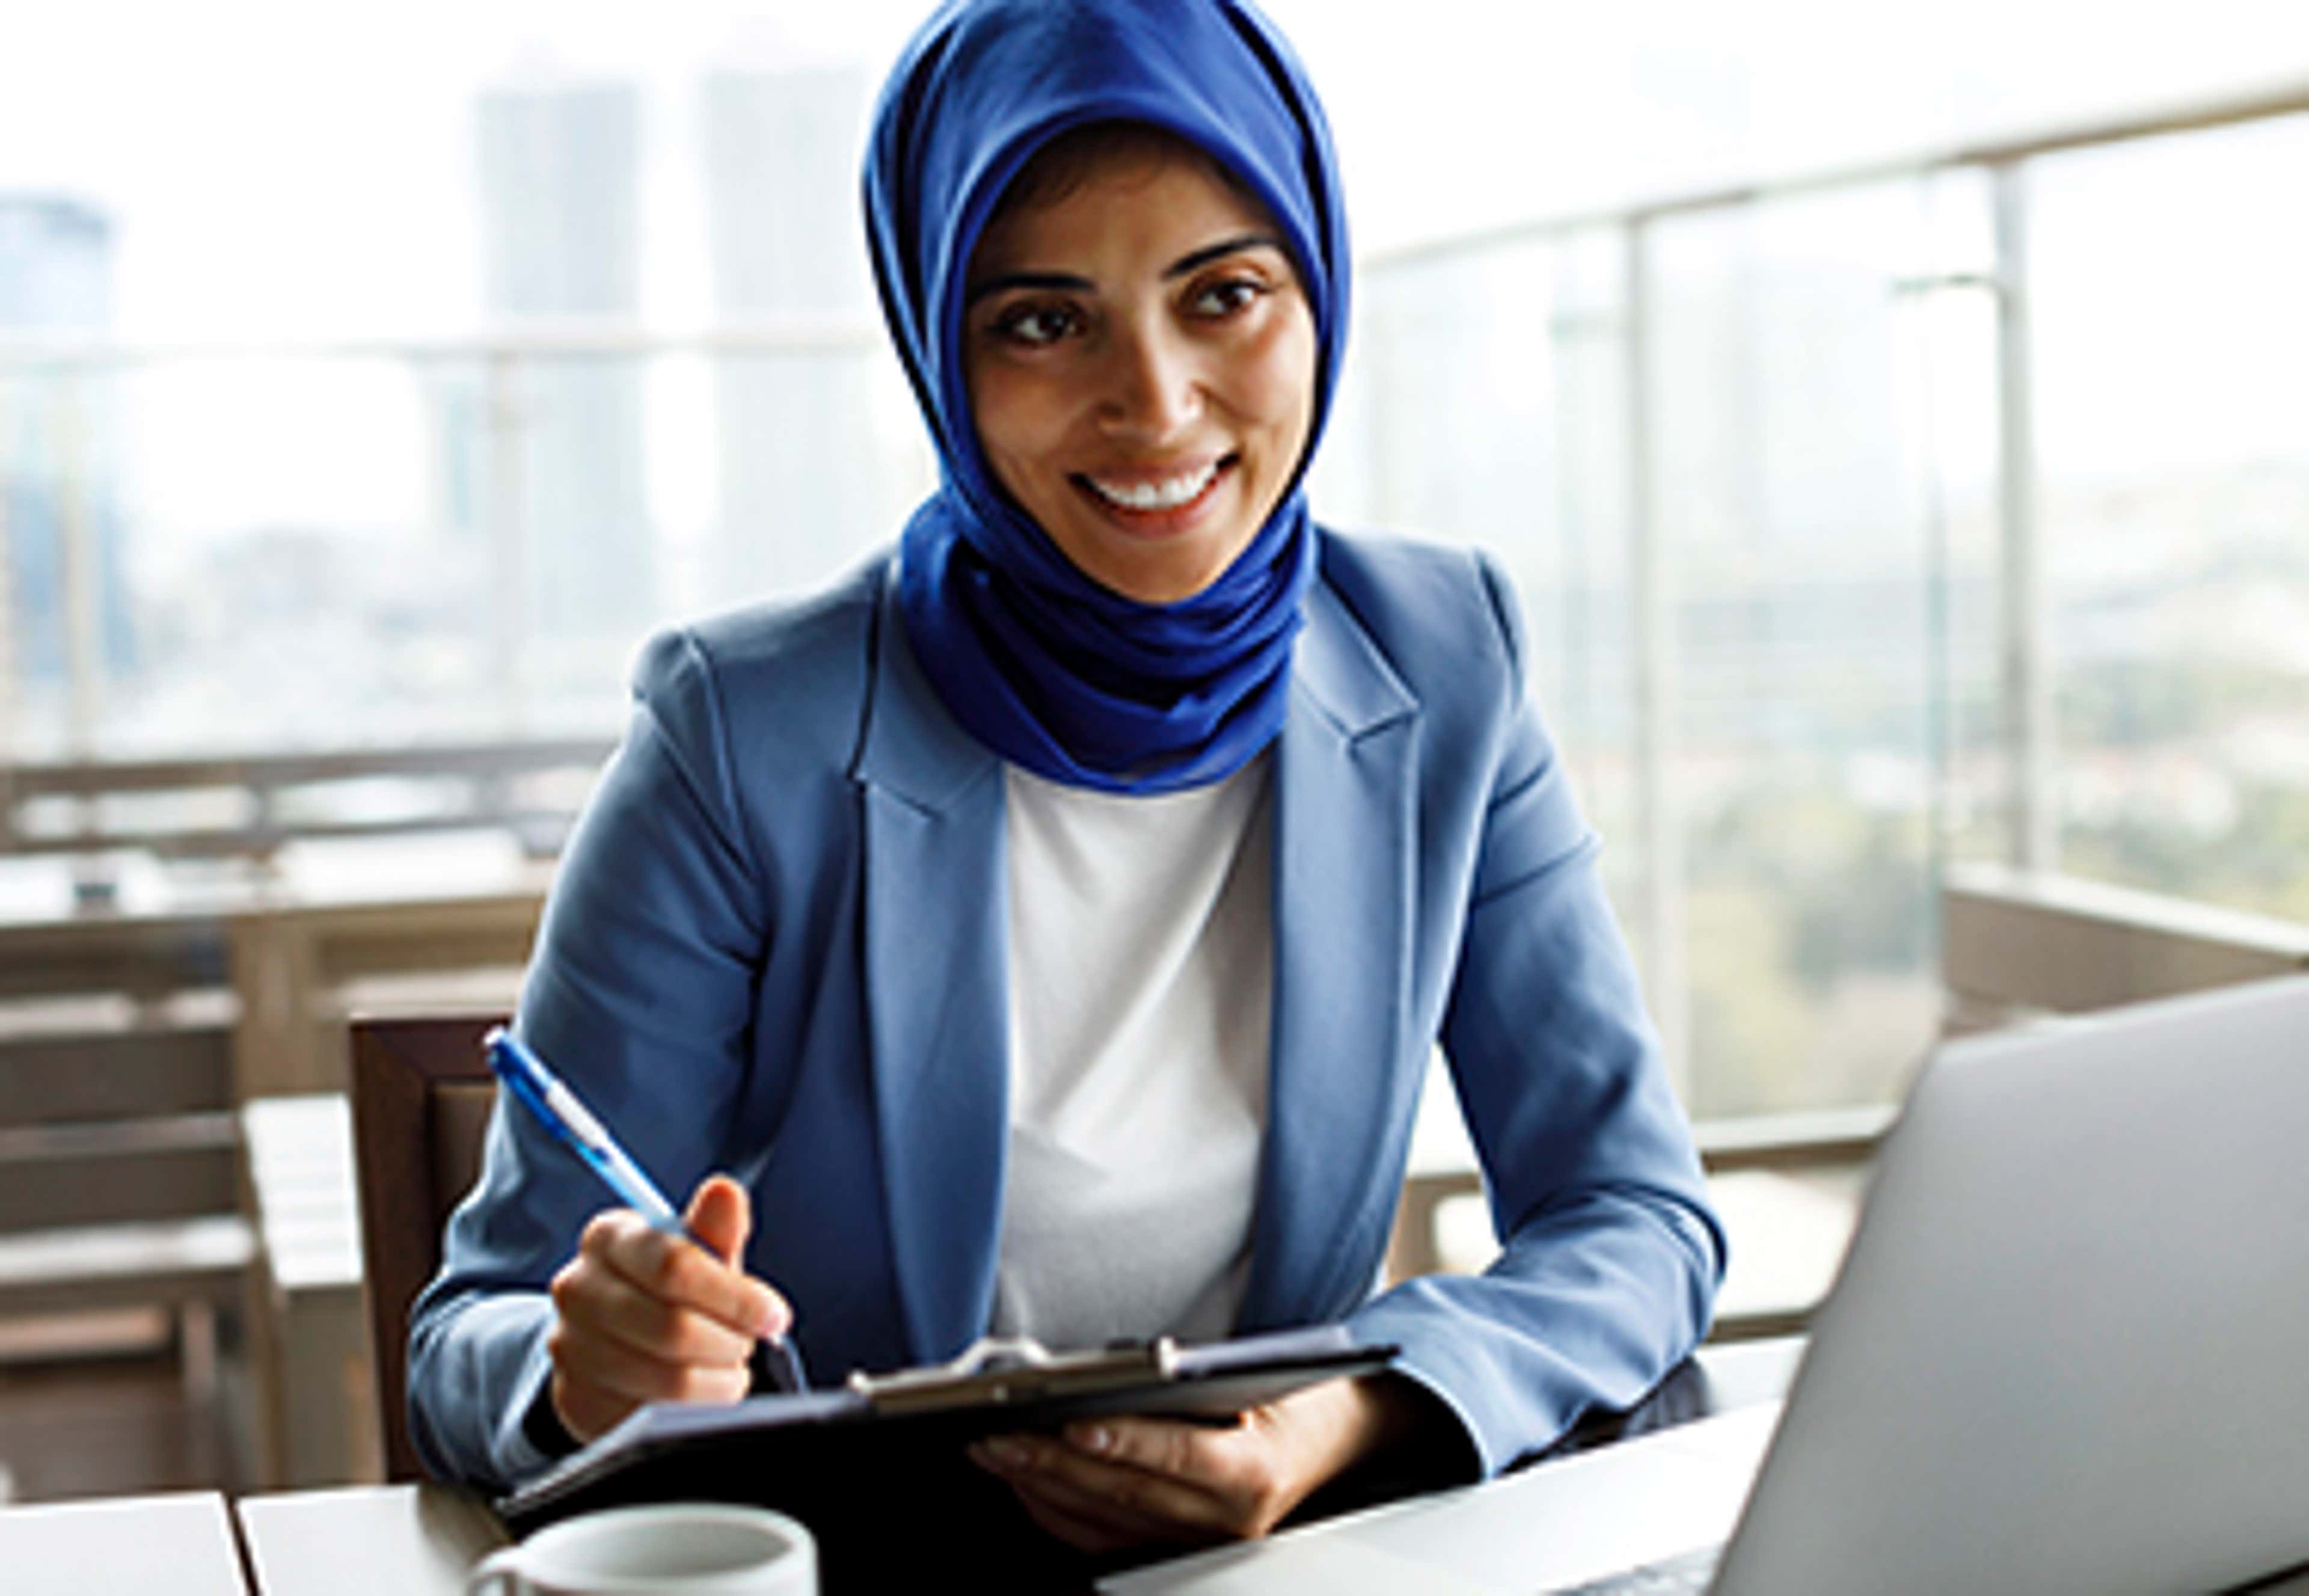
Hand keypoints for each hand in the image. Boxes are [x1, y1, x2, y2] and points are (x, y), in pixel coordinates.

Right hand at [546, 1174, 790, 1441]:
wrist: (611, 1338)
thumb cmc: (665, 1288)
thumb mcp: (697, 1253)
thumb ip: (716, 1227)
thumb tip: (724, 1192)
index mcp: (610, 1238)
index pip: (675, 1267)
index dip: (734, 1297)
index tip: (773, 1315)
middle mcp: (578, 1287)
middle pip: (673, 1327)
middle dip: (729, 1341)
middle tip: (747, 1342)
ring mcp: (570, 1345)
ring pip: (667, 1378)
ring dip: (717, 1378)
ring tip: (728, 1366)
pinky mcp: (575, 1397)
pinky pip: (650, 1414)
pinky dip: (693, 1409)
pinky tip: (703, 1391)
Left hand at [969, 1375, 1424, 1554]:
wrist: (1342, 1440)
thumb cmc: (1300, 1394)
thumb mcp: (1267, 1373)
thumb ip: (1203, 1376)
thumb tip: (1124, 1371)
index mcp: (1258, 1472)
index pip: (1181, 1458)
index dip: (1124, 1442)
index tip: (1072, 1424)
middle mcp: (1231, 1521)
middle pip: (1128, 1494)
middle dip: (1054, 1463)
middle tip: (999, 1433)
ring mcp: (1203, 1543)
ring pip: (1108, 1521)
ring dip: (1043, 1487)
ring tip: (995, 1450)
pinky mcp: (1181, 1550)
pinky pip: (1107, 1539)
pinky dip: (1060, 1511)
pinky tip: (1027, 1481)